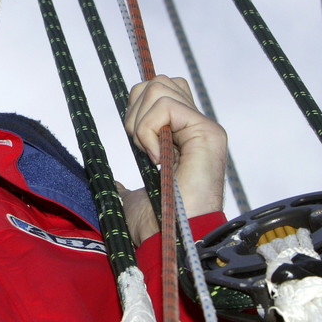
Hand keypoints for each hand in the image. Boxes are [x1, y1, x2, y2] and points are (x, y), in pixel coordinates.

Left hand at [118, 75, 226, 244]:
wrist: (170, 240)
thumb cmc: (156, 224)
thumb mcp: (133, 197)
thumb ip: (126, 185)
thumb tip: (113, 187)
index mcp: (182, 136)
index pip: (160, 90)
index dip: (138, 107)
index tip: (136, 145)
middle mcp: (196, 127)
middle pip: (159, 82)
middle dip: (135, 110)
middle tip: (141, 148)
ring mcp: (204, 127)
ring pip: (159, 87)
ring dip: (140, 122)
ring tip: (149, 154)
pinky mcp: (208, 132)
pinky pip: (166, 107)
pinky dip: (149, 130)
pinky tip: (156, 158)